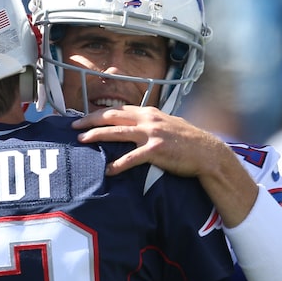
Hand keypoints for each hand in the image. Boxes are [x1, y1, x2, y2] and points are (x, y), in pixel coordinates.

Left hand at [72, 104, 257, 227]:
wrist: (207, 153)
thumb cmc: (187, 141)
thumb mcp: (167, 124)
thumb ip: (149, 123)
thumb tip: (132, 126)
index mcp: (149, 112)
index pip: (117, 110)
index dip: (97, 113)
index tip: (82, 118)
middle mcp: (148, 119)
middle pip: (112, 117)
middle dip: (90, 120)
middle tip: (73, 127)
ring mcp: (152, 134)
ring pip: (118, 132)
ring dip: (97, 136)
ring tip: (82, 141)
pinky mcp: (157, 151)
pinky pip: (132, 158)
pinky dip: (118, 164)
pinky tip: (108, 170)